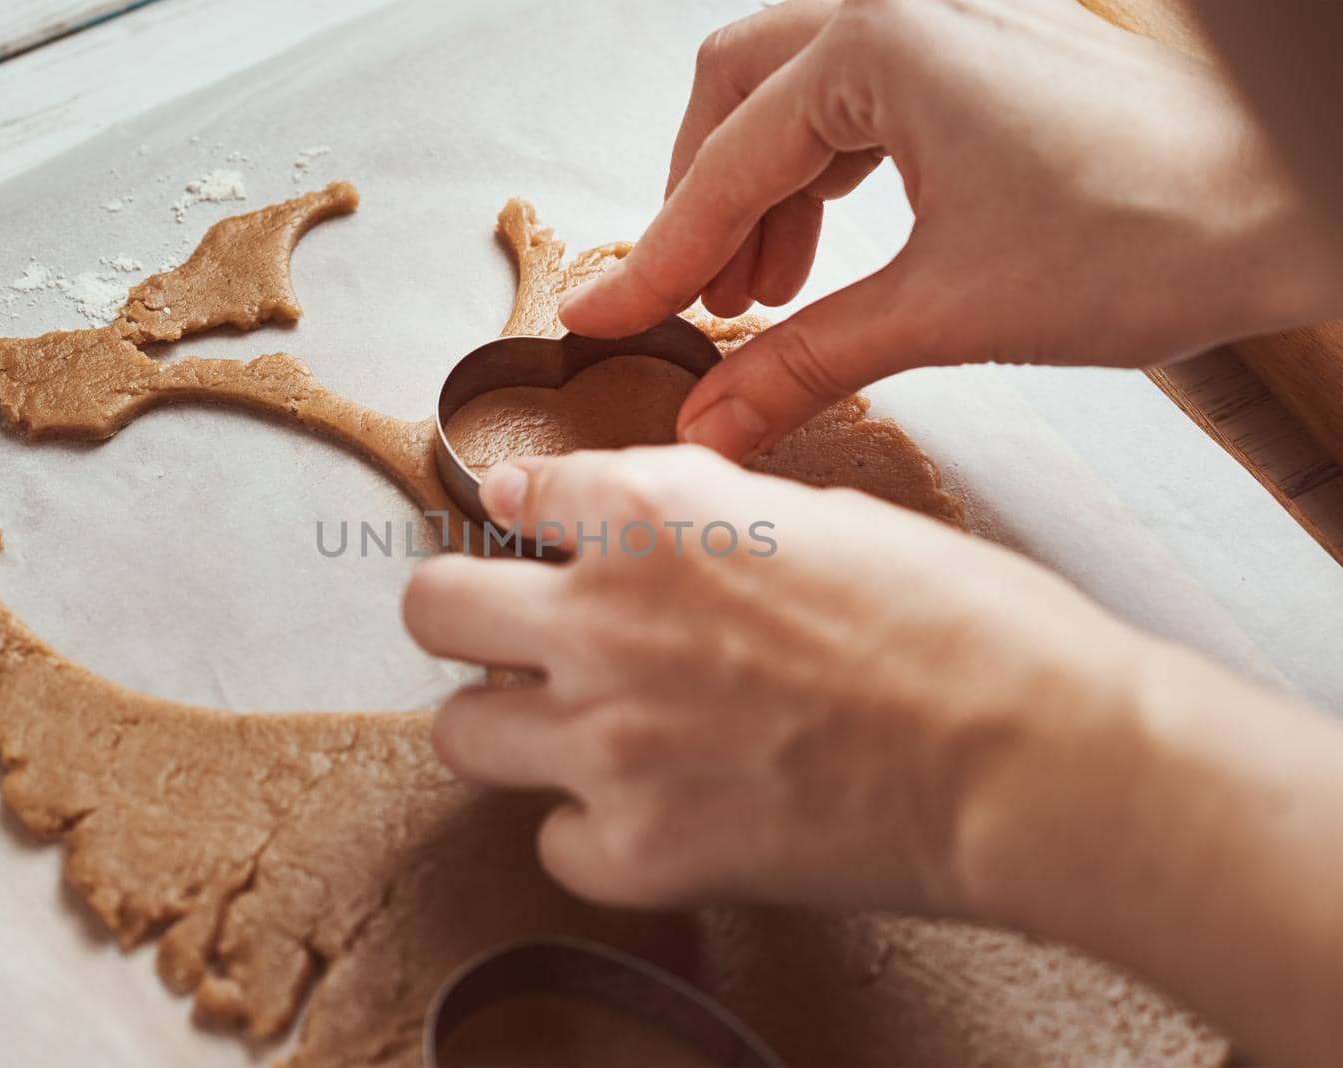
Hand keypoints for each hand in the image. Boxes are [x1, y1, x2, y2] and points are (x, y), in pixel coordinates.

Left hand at [401, 446, 1149, 910]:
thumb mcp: (826, 516)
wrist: (1032, 754)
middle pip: (431, 609)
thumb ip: (712, 517)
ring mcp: (609, 739)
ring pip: (459, 733)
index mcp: (655, 512)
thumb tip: (661, 525)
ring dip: (513, 732)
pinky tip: (660, 818)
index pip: (514, 492)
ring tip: (582, 739)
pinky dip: (598, 836)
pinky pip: (556, 844)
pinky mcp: (638, 851)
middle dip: (468, 619)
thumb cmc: (966, 628)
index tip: (524, 529)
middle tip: (516, 642)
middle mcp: (605, 617)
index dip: (520, 511)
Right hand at [560, 0, 1342, 459]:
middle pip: (732, 98)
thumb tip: (709, 422)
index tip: (596, 320)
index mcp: (875, 45)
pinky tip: (821, 255)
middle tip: (690, 307)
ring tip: (758, 299)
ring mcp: (938, 19)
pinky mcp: (973, 51)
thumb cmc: (1154, 230)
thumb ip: (804, 362)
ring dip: (757, 196)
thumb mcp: (945, 310)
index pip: (723, 169)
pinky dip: (817, 178)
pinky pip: (851, 102)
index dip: (655, 261)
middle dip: (701, 208)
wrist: (1294, 200)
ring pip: (788, 96)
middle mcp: (895, 7)